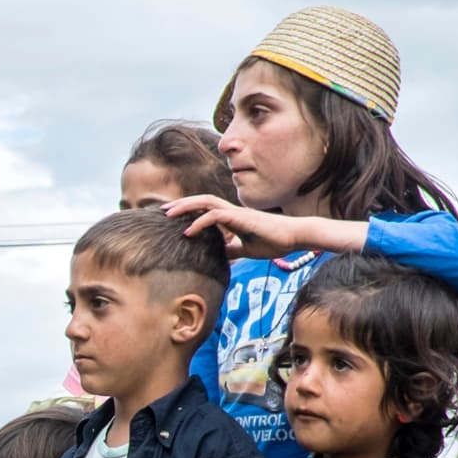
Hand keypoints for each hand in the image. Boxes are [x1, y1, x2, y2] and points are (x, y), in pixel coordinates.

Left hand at [164, 193, 323, 261]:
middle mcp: (232, 211)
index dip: (188, 210)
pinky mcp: (241, 218)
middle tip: (162, 211)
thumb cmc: (274, 241)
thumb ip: (233, 249)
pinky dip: (200, 223)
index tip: (172, 217)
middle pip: (201, 201)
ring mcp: (237, 213)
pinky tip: (188, 232)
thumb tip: (221, 256)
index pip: (206, 209)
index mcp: (232, 217)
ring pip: (206, 203)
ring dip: (185, 207)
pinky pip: (216, 217)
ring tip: (168, 215)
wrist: (295, 237)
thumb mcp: (247, 249)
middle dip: (181, 204)